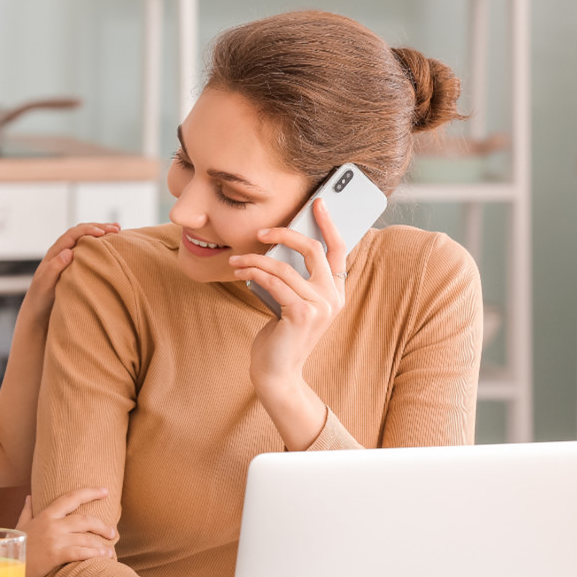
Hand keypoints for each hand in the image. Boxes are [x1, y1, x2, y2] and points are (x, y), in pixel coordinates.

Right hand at [16, 486, 114, 576]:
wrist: (5, 568)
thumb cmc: (15, 548)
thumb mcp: (20, 526)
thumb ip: (27, 510)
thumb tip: (29, 497)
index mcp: (46, 515)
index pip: (71, 497)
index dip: (90, 492)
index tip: (105, 491)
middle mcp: (52, 524)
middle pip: (85, 519)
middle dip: (102, 525)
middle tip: (112, 532)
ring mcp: (54, 539)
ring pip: (86, 537)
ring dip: (101, 544)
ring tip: (109, 550)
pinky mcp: (55, 555)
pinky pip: (81, 552)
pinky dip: (95, 554)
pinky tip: (103, 557)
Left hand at [20, 222, 120, 327]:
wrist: (38, 311)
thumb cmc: (40, 298)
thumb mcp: (45, 283)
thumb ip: (54, 267)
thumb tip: (68, 251)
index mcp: (55, 252)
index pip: (73, 234)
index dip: (88, 230)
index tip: (103, 233)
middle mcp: (62, 251)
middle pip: (81, 232)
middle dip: (99, 227)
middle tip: (117, 228)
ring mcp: (69, 257)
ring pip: (86, 239)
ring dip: (101, 232)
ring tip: (118, 230)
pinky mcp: (75, 265)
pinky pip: (88, 249)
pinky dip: (100, 244)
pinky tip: (111, 245)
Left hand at [229, 197, 347, 393]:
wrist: (277, 373)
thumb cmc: (281, 336)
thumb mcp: (292, 303)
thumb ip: (295, 279)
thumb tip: (277, 246)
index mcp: (336, 293)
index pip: (339, 250)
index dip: (329, 224)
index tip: (317, 202)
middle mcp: (333, 299)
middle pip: (313, 250)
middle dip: (285, 234)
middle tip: (262, 232)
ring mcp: (320, 307)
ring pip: (285, 267)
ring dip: (255, 260)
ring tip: (237, 260)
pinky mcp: (301, 314)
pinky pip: (274, 282)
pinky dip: (253, 273)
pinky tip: (240, 271)